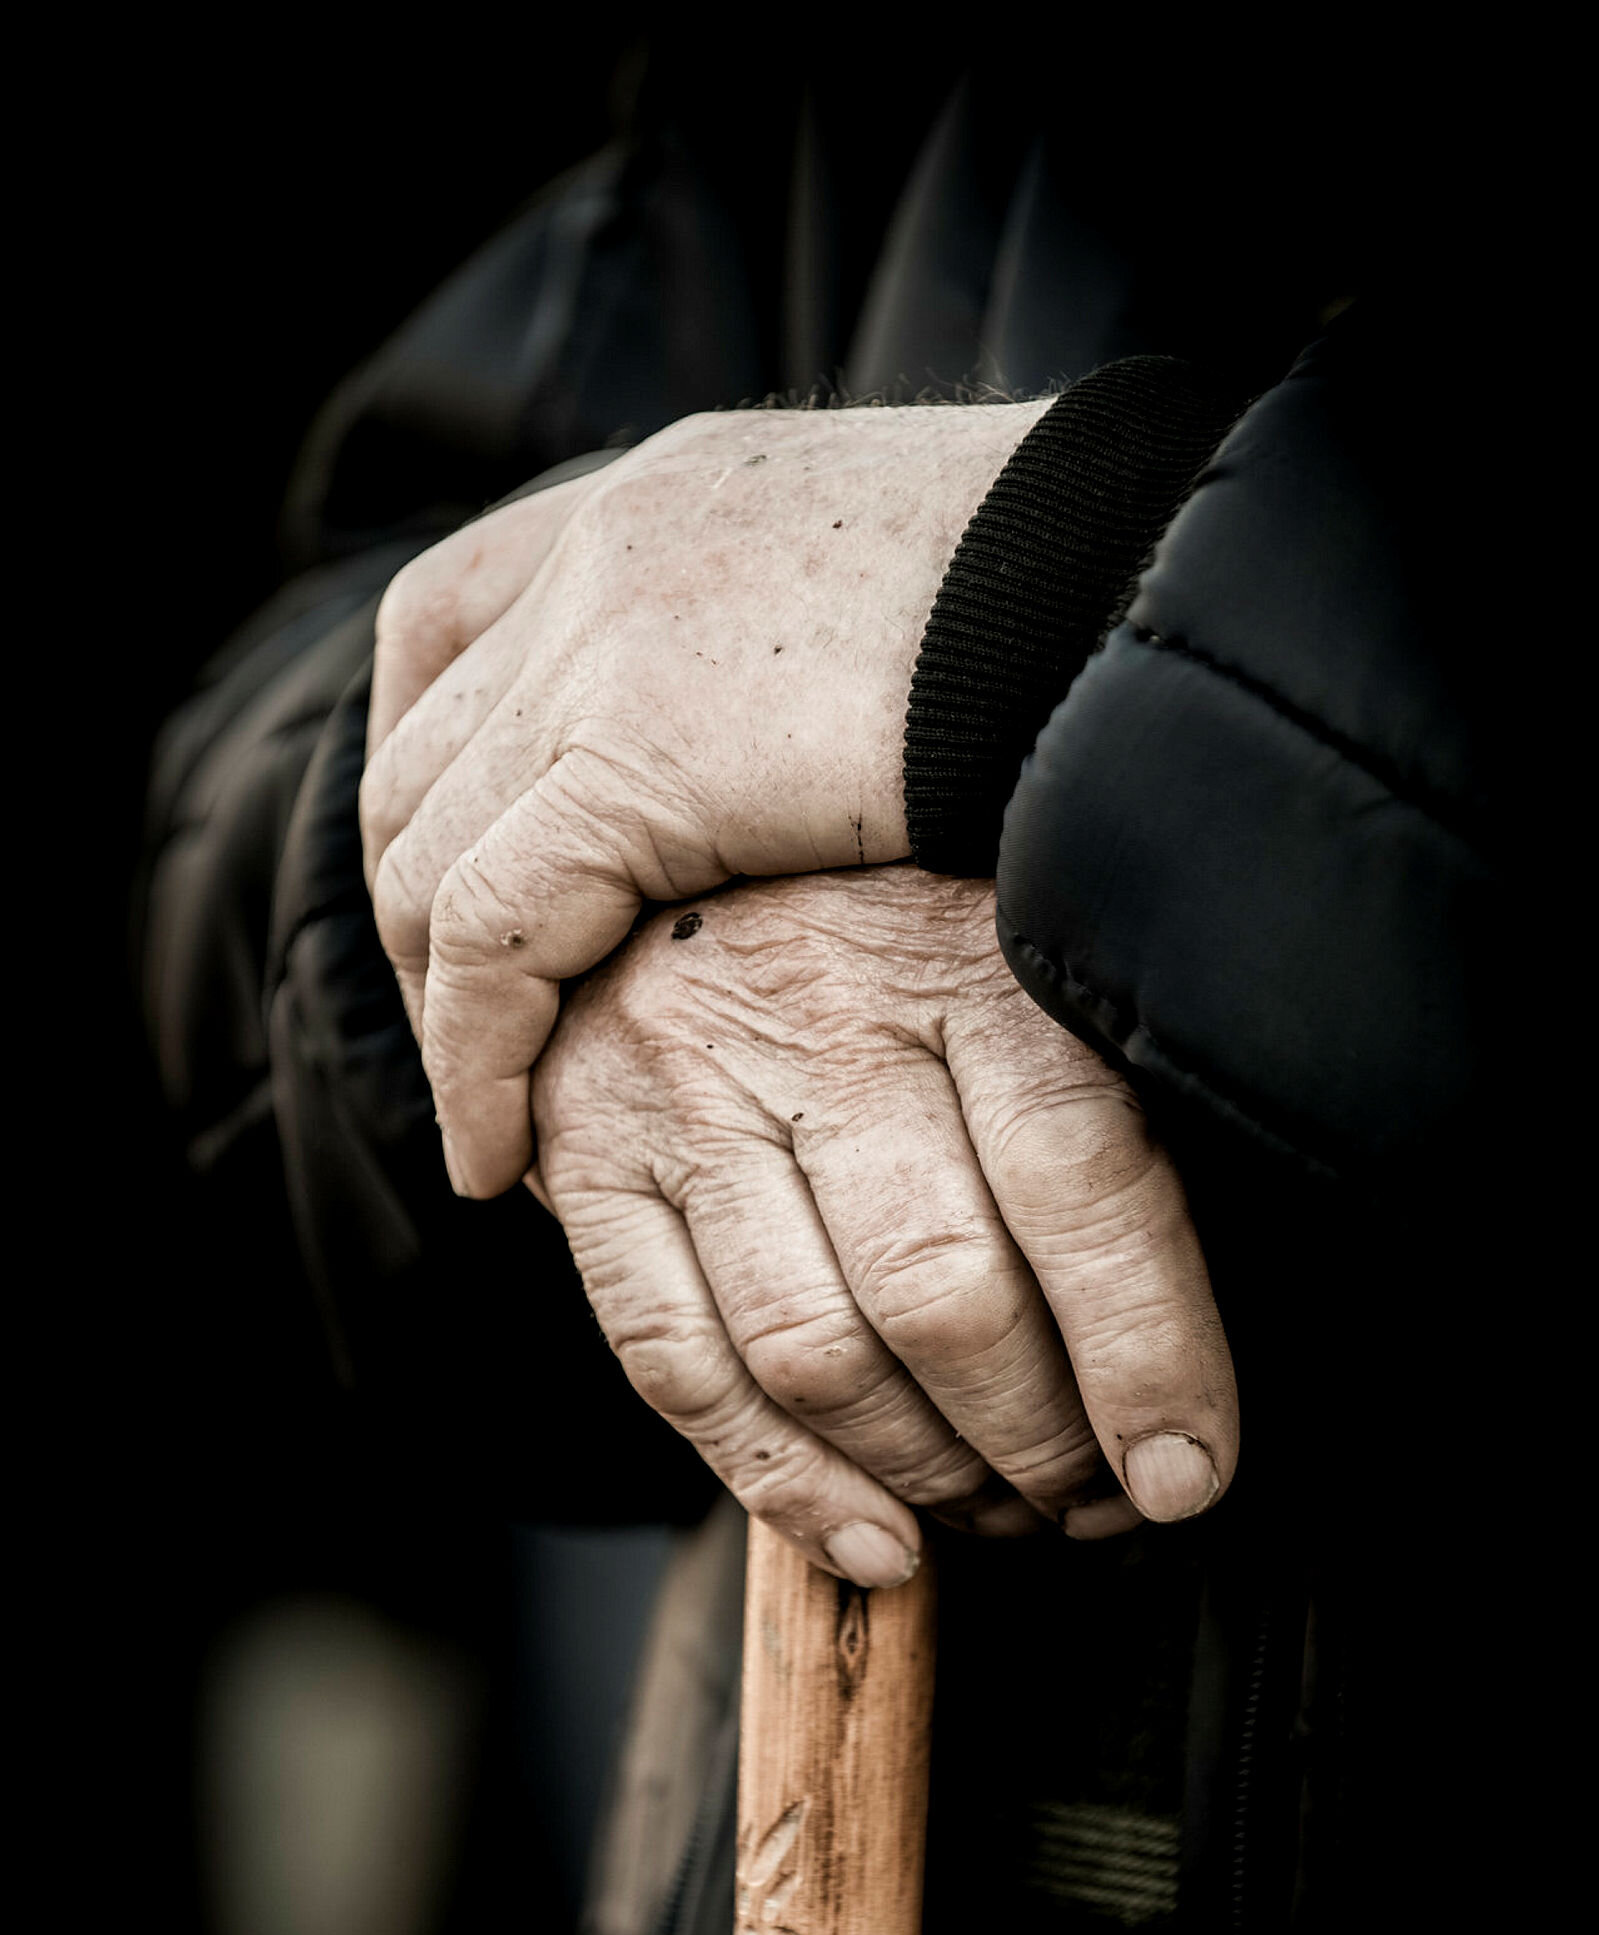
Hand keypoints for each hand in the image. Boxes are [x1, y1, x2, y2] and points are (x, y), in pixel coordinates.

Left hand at [360, 401, 1051, 1196]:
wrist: (1149, 572)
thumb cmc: (1085, 610)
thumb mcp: (910, 613)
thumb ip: (809, 669)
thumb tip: (820, 768)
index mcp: (663, 499)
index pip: (454, 621)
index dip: (436, 770)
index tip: (461, 895)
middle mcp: (606, 552)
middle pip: (422, 754)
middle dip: (418, 912)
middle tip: (471, 1041)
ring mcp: (606, 640)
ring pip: (432, 856)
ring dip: (440, 1007)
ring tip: (489, 1127)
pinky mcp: (636, 753)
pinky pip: (492, 938)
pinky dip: (477, 1059)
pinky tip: (505, 1157)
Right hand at [534, 868, 1237, 1579]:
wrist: (677, 819)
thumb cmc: (913, 924)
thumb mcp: (1036, 958)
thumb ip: (1109, 1107)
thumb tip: (1188, 1346)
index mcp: (968, 945)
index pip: (1080, 1180)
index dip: (1147, 1357)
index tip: (1187, 1470)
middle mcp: (818, 1003)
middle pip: (943, 1292)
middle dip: (1040, 1444)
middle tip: (1095, 1500)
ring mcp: (684, 1079)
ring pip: (814, 1352)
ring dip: (926, 1476)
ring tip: (999, 1511)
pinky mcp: (586, 1148)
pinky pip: (675, 1365)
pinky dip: (783, 1486)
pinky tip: (875, 1543)